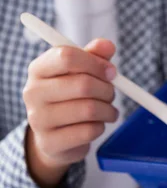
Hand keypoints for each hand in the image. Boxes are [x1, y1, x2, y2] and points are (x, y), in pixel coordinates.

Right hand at [23, 39, 117, 187]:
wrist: (55, 134)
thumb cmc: (71, 95)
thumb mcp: (81, 71)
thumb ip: (94, 55)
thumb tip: (108, 45)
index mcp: (39, 69)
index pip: (66, 56)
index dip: (96, 62)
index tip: (111, 71)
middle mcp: (33, 92)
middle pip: (83, 84)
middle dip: (107, 89)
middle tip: (111, 93)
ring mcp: (38, 119)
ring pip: (89, 109)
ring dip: (108, 109)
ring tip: (108, 109)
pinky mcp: (50, 142)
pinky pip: (89, 131)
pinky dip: (101, 126)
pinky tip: (97, 124)